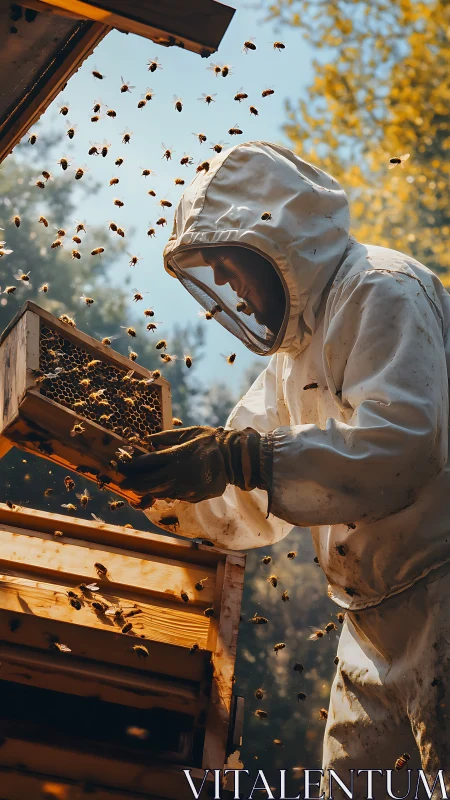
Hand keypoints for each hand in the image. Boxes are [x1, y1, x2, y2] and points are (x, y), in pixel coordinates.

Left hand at [120, 425, 261, 503]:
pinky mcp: (194, 497)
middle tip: (124, 483)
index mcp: (177, 456)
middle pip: (149, 483)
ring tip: (139, 487)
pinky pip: (175, 496)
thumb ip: (166, 437)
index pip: (147, 463)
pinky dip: (167, 492)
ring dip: (148, 490)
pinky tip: (163, 487)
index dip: (132, 466)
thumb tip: (147, 439)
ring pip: (160, 493)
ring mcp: (186, 488)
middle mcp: (179, 474)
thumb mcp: (188, 433)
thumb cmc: (211, 441)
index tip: (122, 467)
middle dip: (134, 484)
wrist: (235, 459)